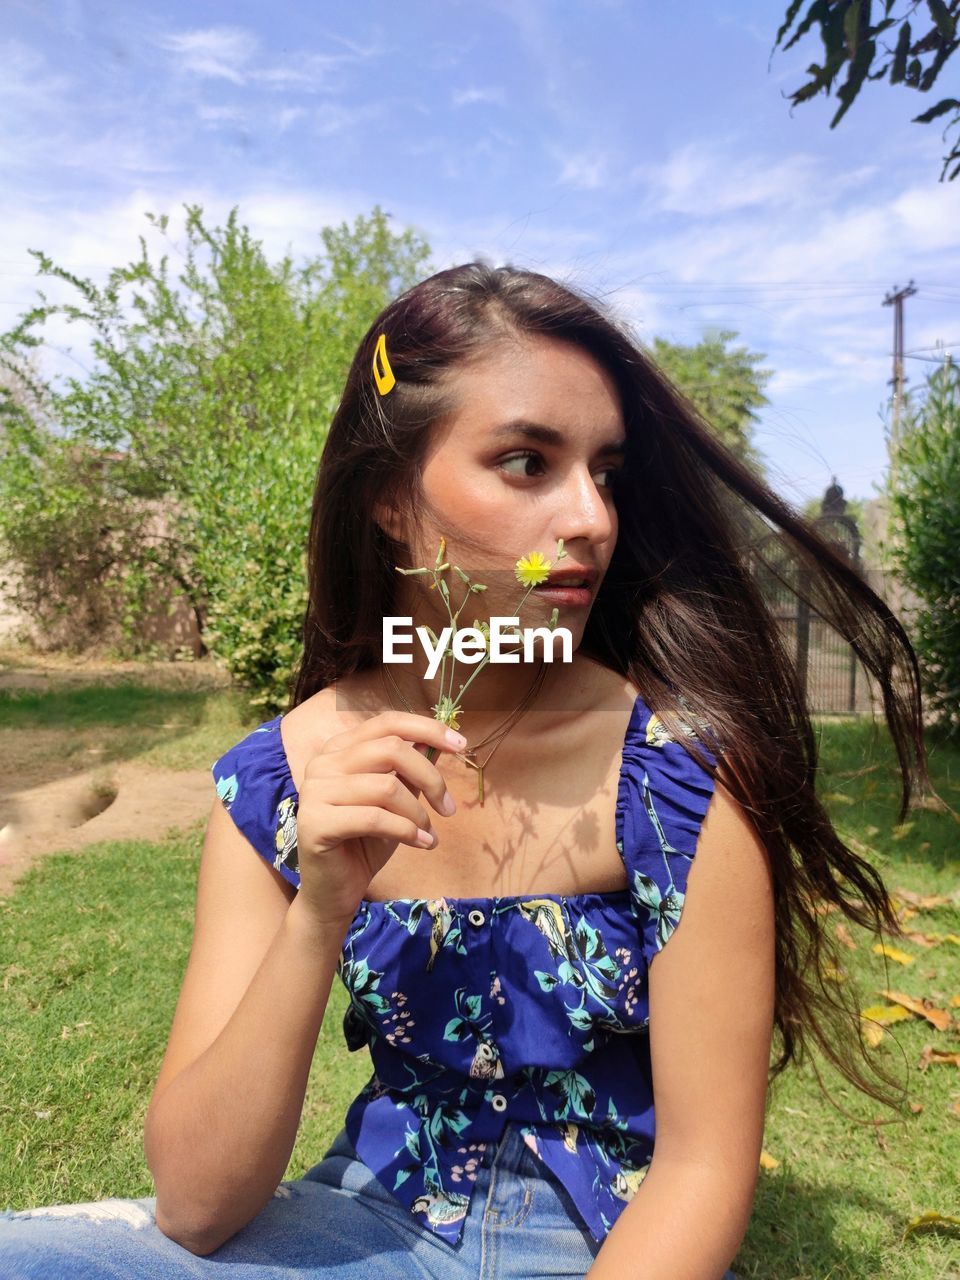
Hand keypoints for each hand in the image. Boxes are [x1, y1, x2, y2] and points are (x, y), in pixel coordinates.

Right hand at [293, 711, 464, 925]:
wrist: (335, 892)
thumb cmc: (366, 843)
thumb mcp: (396, 801)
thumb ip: (409, 770)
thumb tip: (437, 741)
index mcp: (339, 749)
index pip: (387, 722)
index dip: (427, 728)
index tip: (461, 744)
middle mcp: (323, 763)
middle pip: (391, 749)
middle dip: (430, 777)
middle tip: (448, 808)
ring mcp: (314, 791)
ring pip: (386, 786)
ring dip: (418, 813)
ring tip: (429, 833)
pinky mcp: (315, 823)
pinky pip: (373, 818)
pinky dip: (406, 831)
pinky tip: (421, 844)